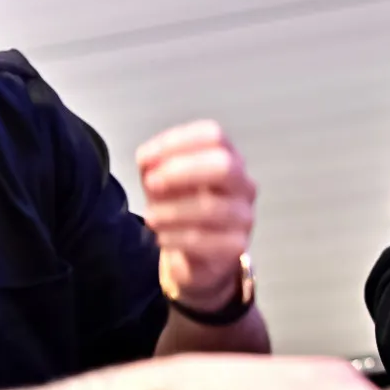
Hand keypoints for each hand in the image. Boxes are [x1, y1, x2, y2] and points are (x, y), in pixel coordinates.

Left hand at [138, 121, 256, 311]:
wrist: (194, 254)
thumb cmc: (179, 207)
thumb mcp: (162, 180)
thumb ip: (153, 164)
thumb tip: (148, 159)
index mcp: (227, 158)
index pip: (213, 136)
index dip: (177, 142)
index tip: (145, 158)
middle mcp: (242, 183)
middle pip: (224, 166)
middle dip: (182, 172)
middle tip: (152, 183)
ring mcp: (244, 215)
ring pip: (212, 207)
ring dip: (172, 211)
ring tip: (150, 217)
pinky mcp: (237, 245)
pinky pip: (206, 239)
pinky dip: (176, 237)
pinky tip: (162, 237)